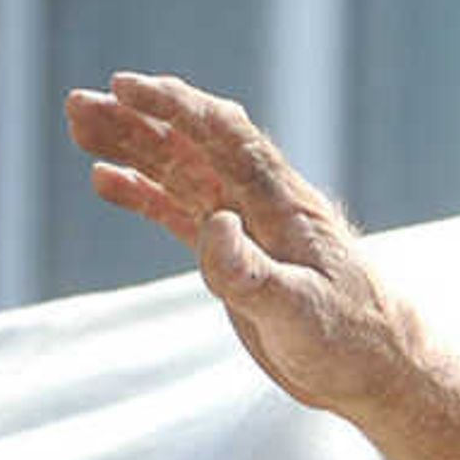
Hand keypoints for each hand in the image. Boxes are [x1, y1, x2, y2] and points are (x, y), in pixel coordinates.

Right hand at [63, 73, 425, 417]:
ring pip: (181, 171)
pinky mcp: (237, 257)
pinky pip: (181, 212)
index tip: (127, 87)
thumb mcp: (299, 313)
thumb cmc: (352, 342)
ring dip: (131, 145)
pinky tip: (105, 180)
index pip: (225, 136)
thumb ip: (250, 273)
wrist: (381, 372)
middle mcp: (262, 205)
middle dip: (139, 118)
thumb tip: (213, 225)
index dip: (177, 107)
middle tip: (78, 103)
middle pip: (193, 144)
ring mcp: (247, 228)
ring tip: (78, 123)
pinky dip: (143, 193)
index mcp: (283, 204)